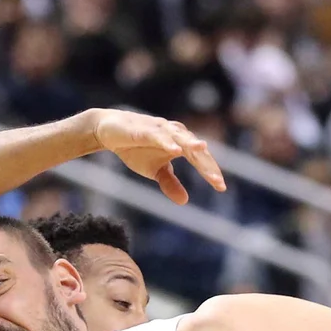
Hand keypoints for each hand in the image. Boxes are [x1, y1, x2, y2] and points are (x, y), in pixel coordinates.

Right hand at [89, 109, 226, 204]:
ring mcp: (160, 130)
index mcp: (181, 144)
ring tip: (202, 150)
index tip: (221, 187)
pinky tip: (175, 149)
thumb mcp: (154, 171)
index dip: (211, 172)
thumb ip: (170, 183)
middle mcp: (175, 134)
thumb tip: (185, 201)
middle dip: (206, 164)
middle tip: (217, 180)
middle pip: (195, 150)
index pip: (200, 159)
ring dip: (191, 144)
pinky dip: (167, 141)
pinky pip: (158, 135)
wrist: (110, 131)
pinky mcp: (144, 129)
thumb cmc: (136, 148)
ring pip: (180, 138)